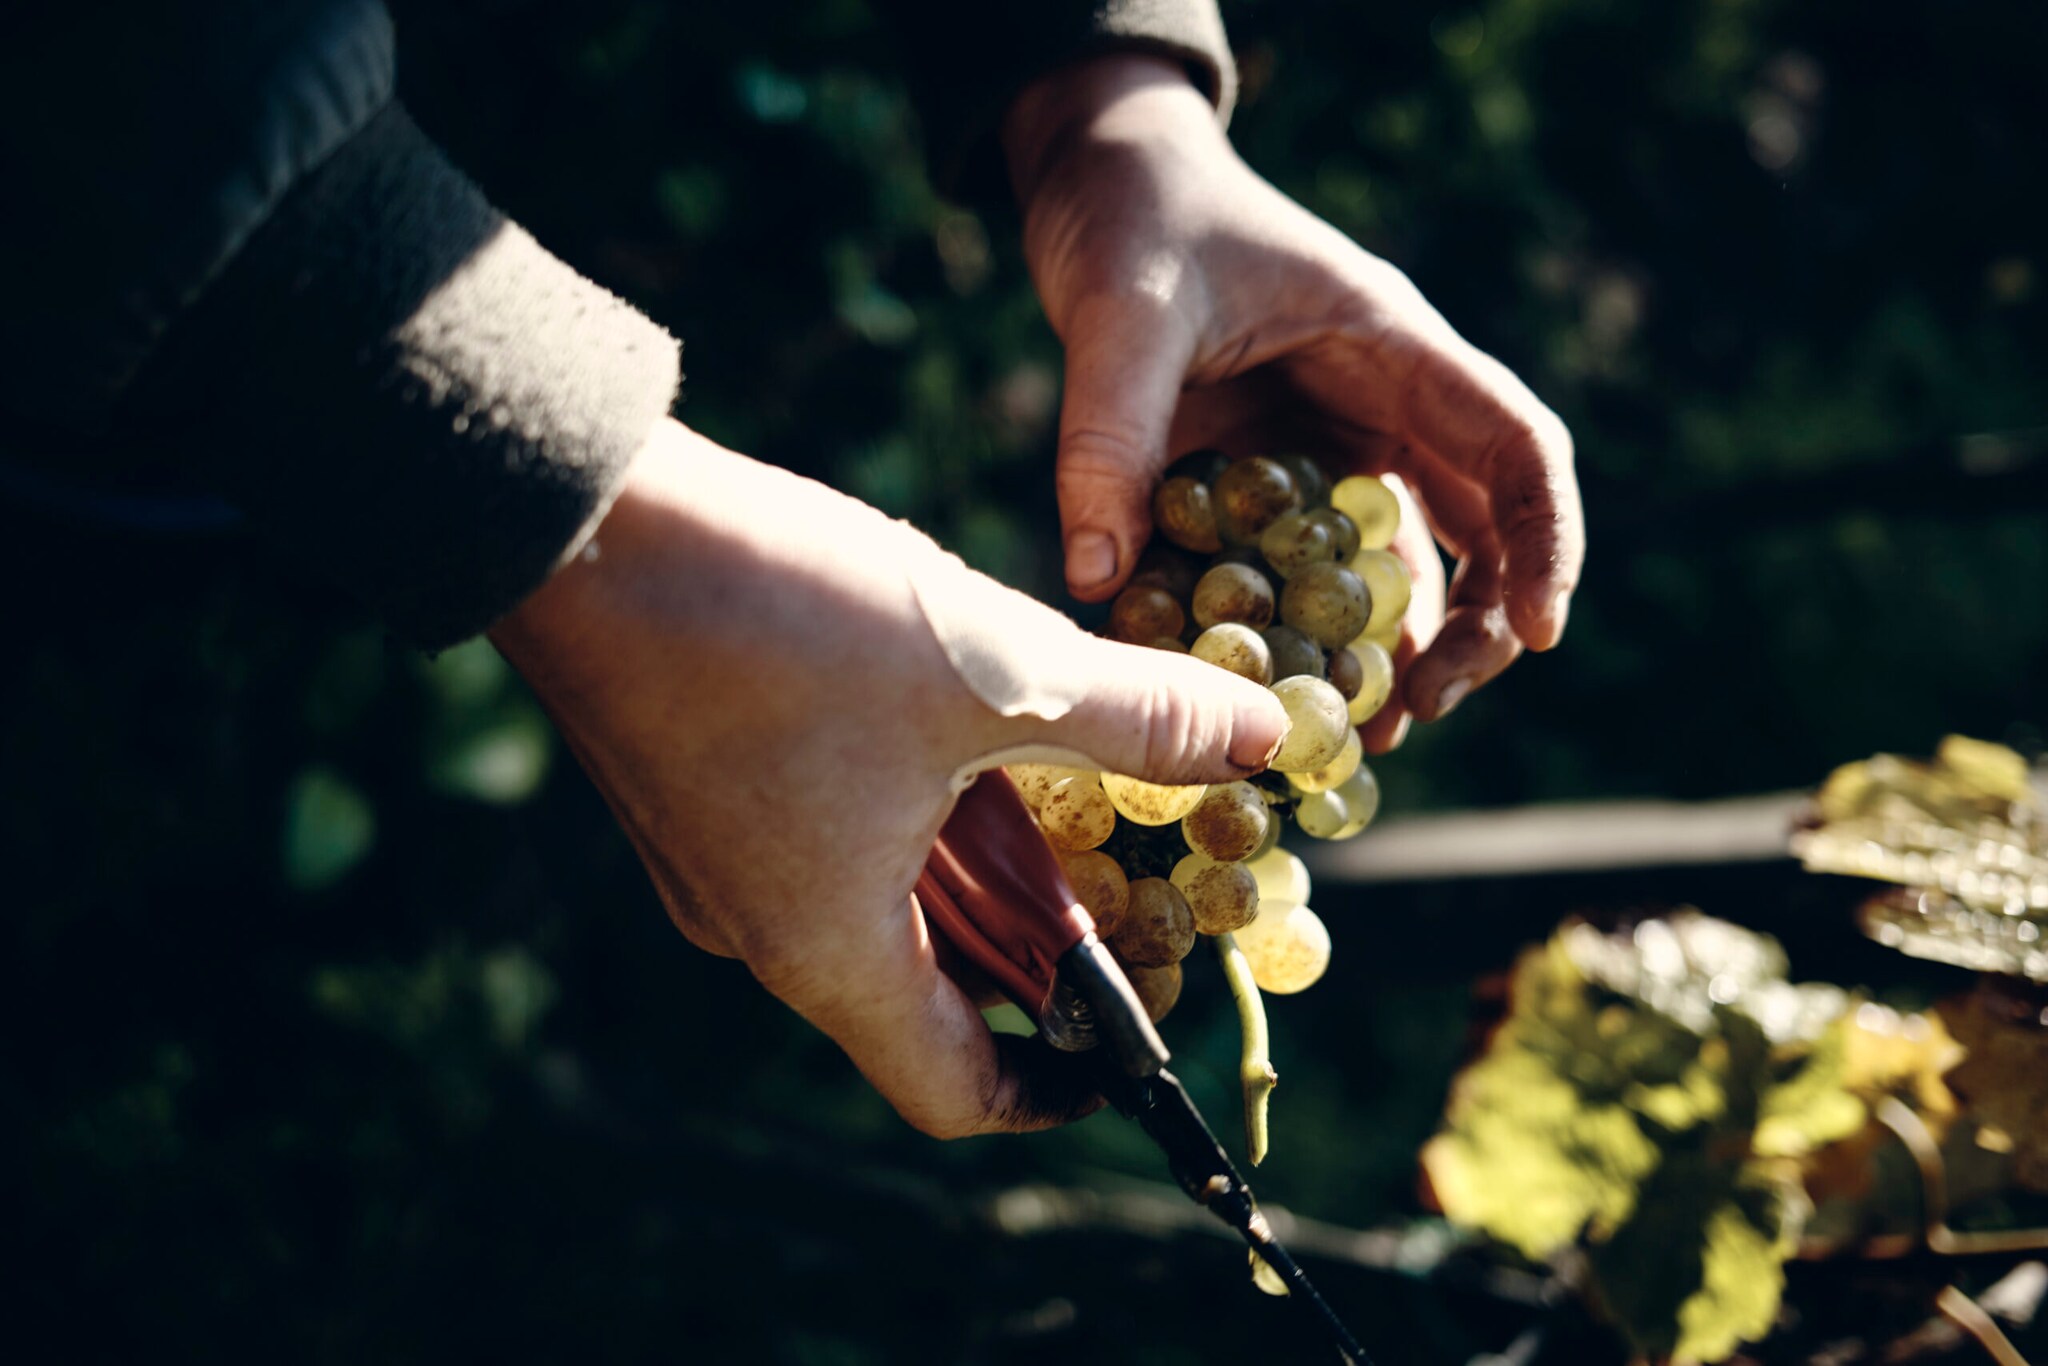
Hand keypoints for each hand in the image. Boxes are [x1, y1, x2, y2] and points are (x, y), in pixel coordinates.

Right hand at [491, 418, 1286, 1137]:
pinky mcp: (695, 793)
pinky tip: (951, 719)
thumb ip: (1140, 715)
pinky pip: (825, 845)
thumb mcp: (994, 671)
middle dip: (1034, 959)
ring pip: (877, 912)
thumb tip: (1263, 738)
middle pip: (925, 1002)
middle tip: (1122, 890)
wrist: (582, 517)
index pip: (955, 1094)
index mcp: (830, 952)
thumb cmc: (785, 618)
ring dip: (972, 874)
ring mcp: (716, 863)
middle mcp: (761, 933)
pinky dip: (907, 818)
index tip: (1132, 1040)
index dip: (1056, 1090)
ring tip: (1051, 785)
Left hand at [1003, 57, 1582, 746]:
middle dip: (1471, 629)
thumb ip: (1109, 436)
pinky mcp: (1272, 474)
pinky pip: (1305, 565)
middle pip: (1479, 527)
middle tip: (1417, 713)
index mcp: (1392, 345)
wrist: (1100, 173)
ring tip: (1348, 734)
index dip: (1545, 539)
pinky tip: (1262, 687)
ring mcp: (1329, 441)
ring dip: (1386, 649)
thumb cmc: (1133, 215)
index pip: (1516, 446)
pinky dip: (1297, 628)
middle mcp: (1382, 401)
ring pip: (1398, 561)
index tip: (1537, 633)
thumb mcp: (1120, 315)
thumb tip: (1096, 580)